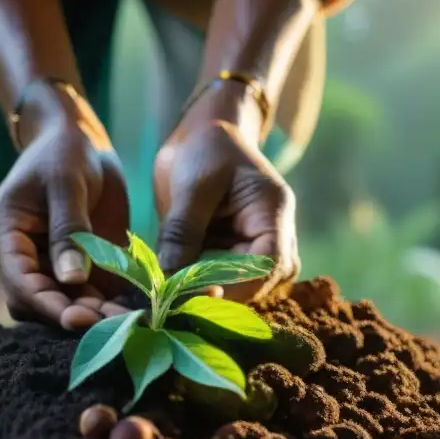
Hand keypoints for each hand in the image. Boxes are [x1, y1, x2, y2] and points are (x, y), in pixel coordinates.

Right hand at [0, 102, 130, 329]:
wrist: (76, 142)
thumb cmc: (63, 153)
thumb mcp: (66, 184)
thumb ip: (68, 230)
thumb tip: (72, 279)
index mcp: (3, 239)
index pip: (21, 284)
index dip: (50, 306)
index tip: (82, 319)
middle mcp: (19, 263)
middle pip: (37, 306)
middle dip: (73, 317)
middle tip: (113, 324)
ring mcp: (46, 269)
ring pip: (61, 308)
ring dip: (93, 318)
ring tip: (128, 320)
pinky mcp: (73, 271)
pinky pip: (85, 298)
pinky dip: (106, 307)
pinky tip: (132, 310)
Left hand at [154, 92, 299, 300]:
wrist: (204, 137)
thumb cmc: (207, 148)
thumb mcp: (193, 185)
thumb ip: (182, 231)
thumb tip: (167, 278)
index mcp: (272, 214)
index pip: (270, 264)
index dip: (239, 285)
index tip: (201, 293)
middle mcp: (271, 239)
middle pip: (256, 285)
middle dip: (216, 295)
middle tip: (173, 301)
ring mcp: (251, 251)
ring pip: (234, 290)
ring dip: (202, 294)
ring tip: (167, 294)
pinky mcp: (228, 258)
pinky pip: (215, 283)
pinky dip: (192, 288)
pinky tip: (167, 287)